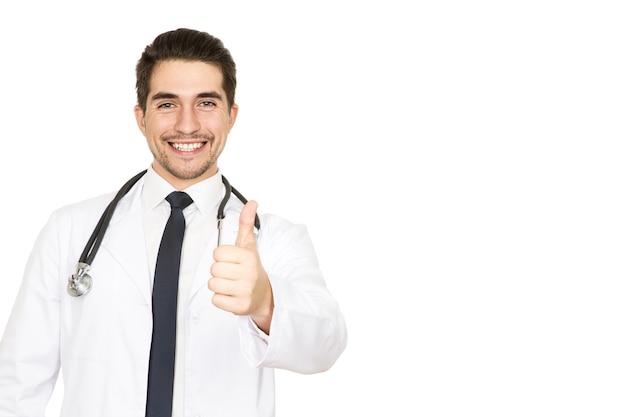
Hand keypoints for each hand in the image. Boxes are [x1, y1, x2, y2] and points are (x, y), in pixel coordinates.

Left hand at [209, 201, 273, 333]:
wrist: (264, 294)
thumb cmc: (251, 267)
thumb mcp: (249, 245)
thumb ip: (246, 223)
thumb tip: (252, 202)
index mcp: (249, 257)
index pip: (218, 253)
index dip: (221, 257)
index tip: (232, 260)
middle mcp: (249, 274)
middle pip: (213, 269)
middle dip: (219, 272)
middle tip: (231, 274)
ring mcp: (245, 291)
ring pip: (213, 285)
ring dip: (219, 286)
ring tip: (231, 284)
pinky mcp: (240, 306)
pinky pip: (216, 300)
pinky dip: (221, 299)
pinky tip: (232, 295)